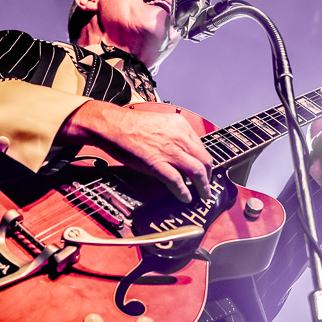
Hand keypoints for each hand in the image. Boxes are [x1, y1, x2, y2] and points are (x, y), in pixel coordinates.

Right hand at [60, 101, 213, 202]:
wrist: (112, 125)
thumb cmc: (130, 125)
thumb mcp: (160, 124)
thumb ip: (174, 136)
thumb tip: (181, 153)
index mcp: (181, 126)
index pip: (201, 147)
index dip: (205, 162)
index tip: (205, 170)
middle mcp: (179, 137)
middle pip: (204, 160)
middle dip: (209, 176)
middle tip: (207, 186)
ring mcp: (170, 151)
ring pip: (197, 172)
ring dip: (203, 187)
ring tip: (203, 196)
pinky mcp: (158, 164)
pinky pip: (178, 182)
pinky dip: (184, 192)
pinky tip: (186, 198)